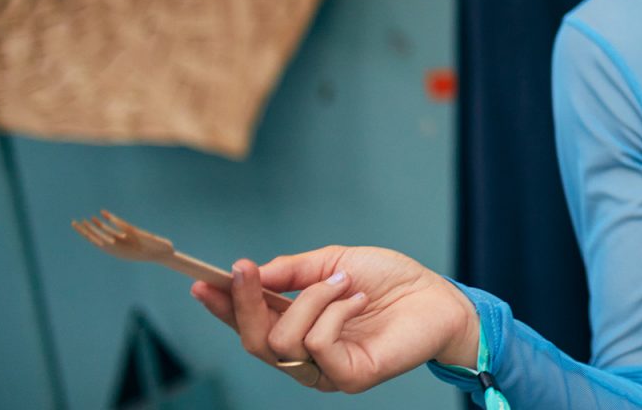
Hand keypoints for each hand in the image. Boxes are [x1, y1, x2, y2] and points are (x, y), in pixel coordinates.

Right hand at [190, 245, 478, 393]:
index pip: (251, 325)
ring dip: (308, 300)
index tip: (202, 282)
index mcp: (300, 327)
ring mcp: (326, 371)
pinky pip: (317, 345)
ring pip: (281, 342)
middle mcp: (307, 355)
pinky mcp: (348, 378)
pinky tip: (356, 300)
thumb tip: (248, 273)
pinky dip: (333, 313)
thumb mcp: (334, 263)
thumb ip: (291, 272)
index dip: (224, 307)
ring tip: (343, 283)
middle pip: (253, 340)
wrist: (439, 295)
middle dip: (245, 303)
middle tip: (247, 270)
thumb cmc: (391, 280)